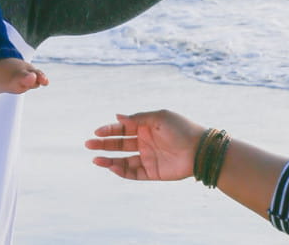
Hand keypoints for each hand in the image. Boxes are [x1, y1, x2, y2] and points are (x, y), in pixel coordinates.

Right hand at [85, 110, 204, 180]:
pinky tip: (112, 167)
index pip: (123, 129)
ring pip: (123, 160)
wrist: (199, 150)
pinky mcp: (152, 172)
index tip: (97, 132)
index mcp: (146, 127)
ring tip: (96, 159)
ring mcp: (148, 158)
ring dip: (109, 160)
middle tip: (88, 145)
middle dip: (104, 144)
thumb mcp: (159, 117)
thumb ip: (138, 118)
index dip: (109, 130)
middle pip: (119, 144)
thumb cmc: (181, 129)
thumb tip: (118, 116)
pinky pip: (133, 173)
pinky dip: (122, 171)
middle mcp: (145, 142)